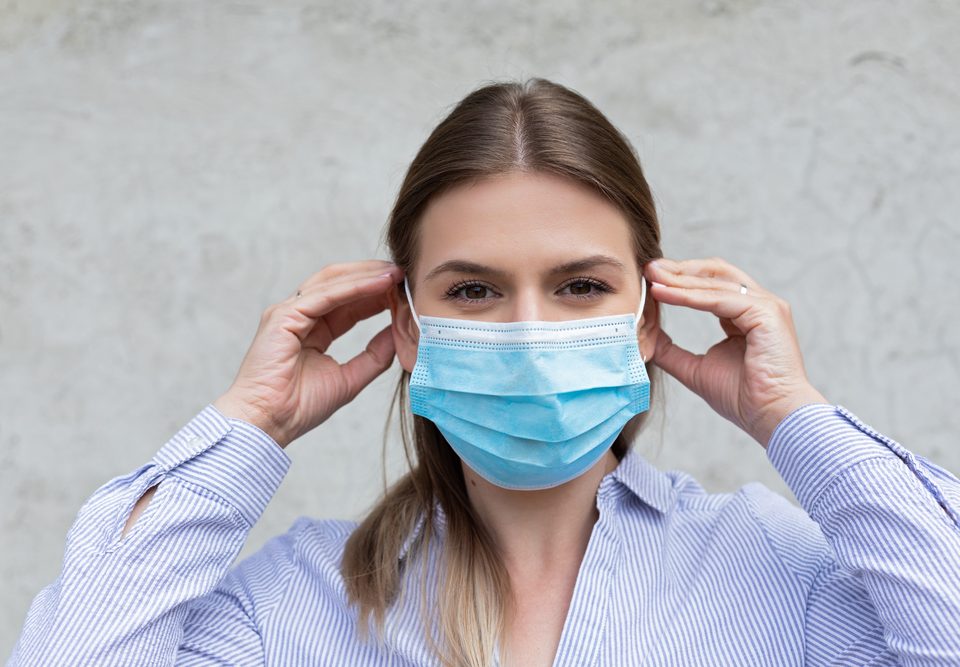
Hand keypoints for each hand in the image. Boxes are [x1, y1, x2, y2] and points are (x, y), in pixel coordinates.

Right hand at [213, 260, 402, 447]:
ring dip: (366, 275)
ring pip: (333, 282)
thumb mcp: (349, 379)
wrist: (269, 423)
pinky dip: (356, 287)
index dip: (375, 293)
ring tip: (396, 273)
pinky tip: (380, 284)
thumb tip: (397, 335)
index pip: (347, 302)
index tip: (404, 290)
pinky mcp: (284, 316)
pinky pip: (326, 295)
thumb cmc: (299, 407)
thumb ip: (374, 356)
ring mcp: (288, 313)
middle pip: (339, 284)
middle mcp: (298, 315)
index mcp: (311, 329)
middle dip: (372, 276)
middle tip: (403, 273)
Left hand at [644, 257, 827, 447]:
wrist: (771, 416)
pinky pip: (719, 299)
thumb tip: (646, 337)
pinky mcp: (766, 313)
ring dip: (680, 279)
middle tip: (649, 269)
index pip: (711, 285)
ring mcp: (766, 306)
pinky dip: (688, 296)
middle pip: (715, 273)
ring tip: (652, 277)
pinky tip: (664, 294)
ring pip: (715, 283)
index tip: (650, 278)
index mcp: (746, 315)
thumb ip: (672, 351)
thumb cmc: (743, 398)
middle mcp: (759, 305)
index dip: (681, 279)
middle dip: (680, 270)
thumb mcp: (696, 369)